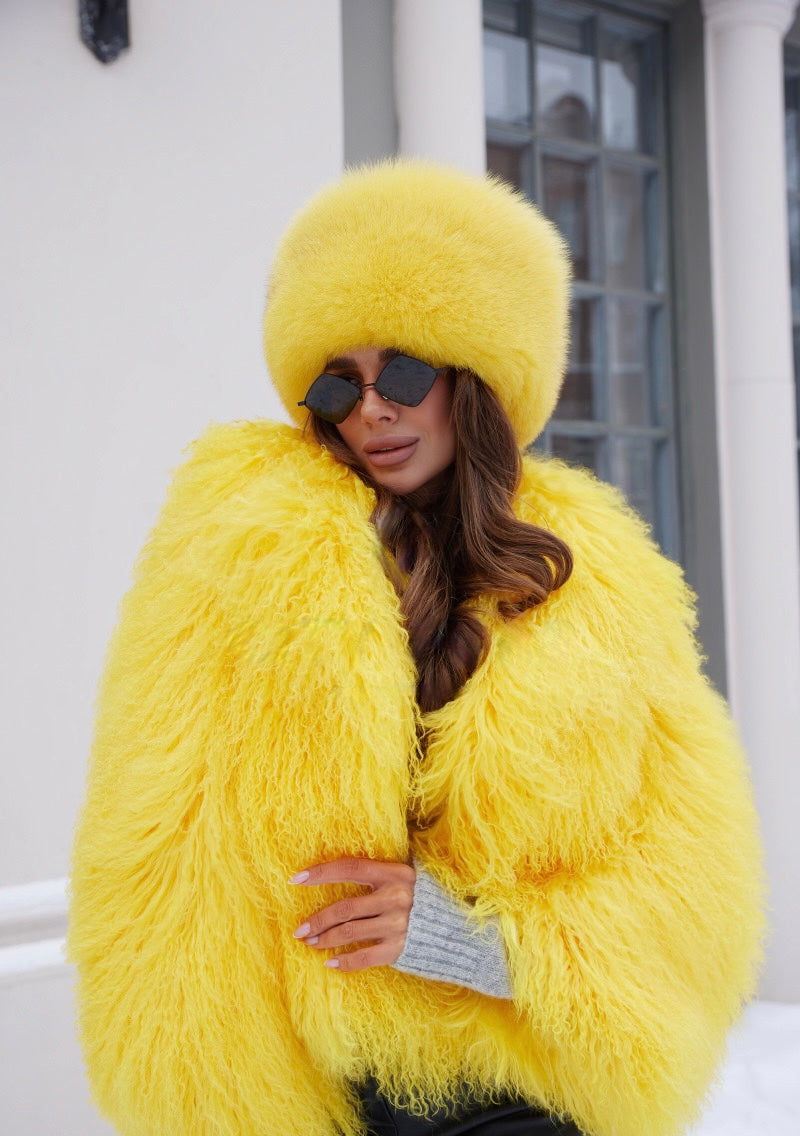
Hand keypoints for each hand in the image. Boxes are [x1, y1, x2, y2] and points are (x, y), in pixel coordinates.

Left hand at [289, 857, 414, 971]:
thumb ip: (379, 874)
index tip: (296, 879)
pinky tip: (330, 962)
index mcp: (395, 874)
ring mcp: (398, 925)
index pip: (351, 868)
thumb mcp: (406, 877)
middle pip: (345, 908)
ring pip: (349, 932)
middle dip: (317, 920)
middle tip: (299, 930)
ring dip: (325, 939)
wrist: (456, 928)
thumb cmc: (424, 898)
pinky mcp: (399, 949)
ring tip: (311, 942)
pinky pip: (364, 957)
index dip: (322, 872)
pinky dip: (344, 961)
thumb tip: (338, 870)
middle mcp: (396, 898)